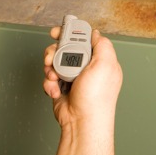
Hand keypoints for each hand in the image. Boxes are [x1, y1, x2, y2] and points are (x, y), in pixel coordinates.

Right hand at [43, 27, 122, 154]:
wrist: (81, 122)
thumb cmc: (96, 98)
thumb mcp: (105, 65)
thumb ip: (102, 45)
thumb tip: (96, 33)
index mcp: (99, 60)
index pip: (84, 38)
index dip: (70, 32)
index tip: (59, 32)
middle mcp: (86, 67)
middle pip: (65, 47)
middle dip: (55, 51)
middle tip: (51, 56)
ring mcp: (73, 77)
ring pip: (54, 61)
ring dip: (50, 68)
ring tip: (54, 77)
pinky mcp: (61, 86)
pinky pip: (49, 77)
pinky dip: (49, 83)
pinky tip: (55, 90)